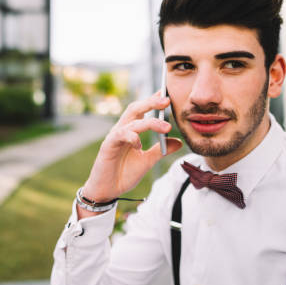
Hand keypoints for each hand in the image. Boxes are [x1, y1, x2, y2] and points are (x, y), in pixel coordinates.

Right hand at [79, 92, 182, 216]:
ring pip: (131, 122)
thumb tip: (178, 141)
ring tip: (166, 127)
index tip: (166, 94)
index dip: (152, 101)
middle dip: (150, 103)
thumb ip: (161, 150)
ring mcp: (114, 137)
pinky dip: (132, 137)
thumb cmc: (124, 174)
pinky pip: (120, 136)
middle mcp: (122, 130)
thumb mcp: (148, 161)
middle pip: (135, 109)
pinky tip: (140, 145)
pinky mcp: (107, 146)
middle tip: (167, 100)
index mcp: (130, 131)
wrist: (108, 191)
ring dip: (150, 122)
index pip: (142, 111)